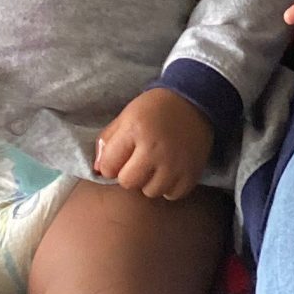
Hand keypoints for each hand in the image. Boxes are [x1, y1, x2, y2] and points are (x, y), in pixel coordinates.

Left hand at [94, 87, 213, 200]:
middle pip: (129, 183)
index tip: (121, 156)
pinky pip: (172, 194)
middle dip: (130, 174)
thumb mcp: (127, 115)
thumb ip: (107, 141)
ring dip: (150, 182)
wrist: (196, 99)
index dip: (111, 164)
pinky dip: (170, 186)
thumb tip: (98, 170)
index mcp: (135, 130)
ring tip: (157, 165)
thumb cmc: (156, 108)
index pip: (109, 167)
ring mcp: (175, 162)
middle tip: (139, 161)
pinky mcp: (192, 172)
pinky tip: (171, 171)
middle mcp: (155, 148)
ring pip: (151, 191)